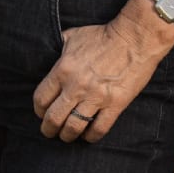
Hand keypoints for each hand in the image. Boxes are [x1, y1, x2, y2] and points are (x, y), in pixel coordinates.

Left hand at [31, 12, 173, 142]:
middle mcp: (76, 86)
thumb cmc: (103, 36)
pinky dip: (90, 136)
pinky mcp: (115, 104)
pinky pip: (98, 129)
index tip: (42, 113)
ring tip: (68, 135)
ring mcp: (96, 97)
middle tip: (50, 131)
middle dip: (49, 129)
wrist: (134, 38)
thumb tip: (47, 56)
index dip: (39, 110)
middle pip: (54, 118)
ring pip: (73, 128)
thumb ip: (58, 48)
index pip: (41, 99)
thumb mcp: (73, 36)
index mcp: (63, 69)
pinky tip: (88, 135)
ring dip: (67, 135)